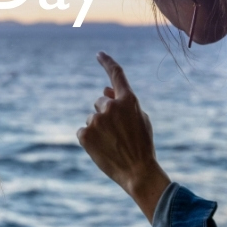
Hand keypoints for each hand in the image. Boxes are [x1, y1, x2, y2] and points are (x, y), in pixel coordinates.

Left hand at [77, 52, 170, 222]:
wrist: (137, 171)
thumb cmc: (142, 144)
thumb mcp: (140, 119)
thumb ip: (123, 102)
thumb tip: (104, 89)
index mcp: (128, 100)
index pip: (116, 75)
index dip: (107, 62)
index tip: (99, 54)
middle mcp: (111, 106)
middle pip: (100, 101)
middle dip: (106, 113)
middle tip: (118, 133)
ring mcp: (96, 120)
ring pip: (92, 118)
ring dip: (99, 127)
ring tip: (113, 143)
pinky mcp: (85, 133)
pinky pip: (84, 131)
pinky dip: (90, 139)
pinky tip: (102, 149)